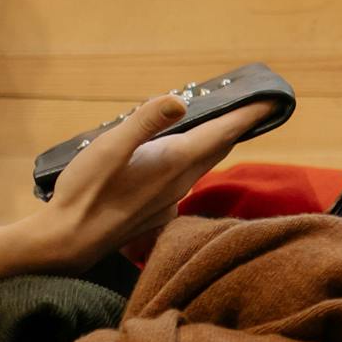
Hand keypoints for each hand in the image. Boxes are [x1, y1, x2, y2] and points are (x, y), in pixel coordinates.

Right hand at [28, 94, 274, 274]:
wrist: (68, 242)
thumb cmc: (85, 192)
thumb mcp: (109, 147)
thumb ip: (144, 121)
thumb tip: (180, 100)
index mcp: (173, 162)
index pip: (221, 134)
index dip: (247, 115)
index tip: (272, 100)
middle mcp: (179, 182)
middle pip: (218, 149)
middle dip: (240, 126)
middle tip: (258, 108)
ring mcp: (169, 199)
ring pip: (204, 165)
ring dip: (219, 143)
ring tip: (227, 125)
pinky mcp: (156, 210)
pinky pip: (186, 178)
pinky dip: (195, 160)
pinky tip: (183, 157)